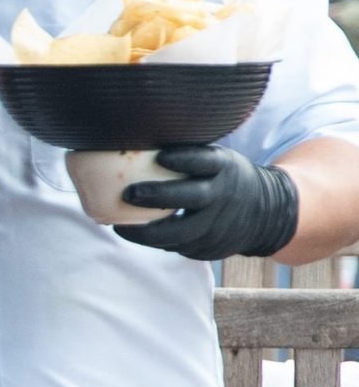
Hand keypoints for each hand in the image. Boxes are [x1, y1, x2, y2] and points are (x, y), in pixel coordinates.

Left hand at [115, 145, 299, 261]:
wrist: (266, 213)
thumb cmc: (223, 179)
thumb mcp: (218, 161)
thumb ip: (188, 155)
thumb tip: (136, 137)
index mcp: (225, 168)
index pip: (206, 161)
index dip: (184, 158)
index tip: (159, 156)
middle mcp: (223, 197)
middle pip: (192, 197)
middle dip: (158, 196)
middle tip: (128, 193)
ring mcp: (219, 226)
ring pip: (181, 233)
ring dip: (147, 232)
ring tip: (119, 227)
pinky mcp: (210, 248)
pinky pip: (179, 246)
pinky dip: (156, 242)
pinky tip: (135, 235)